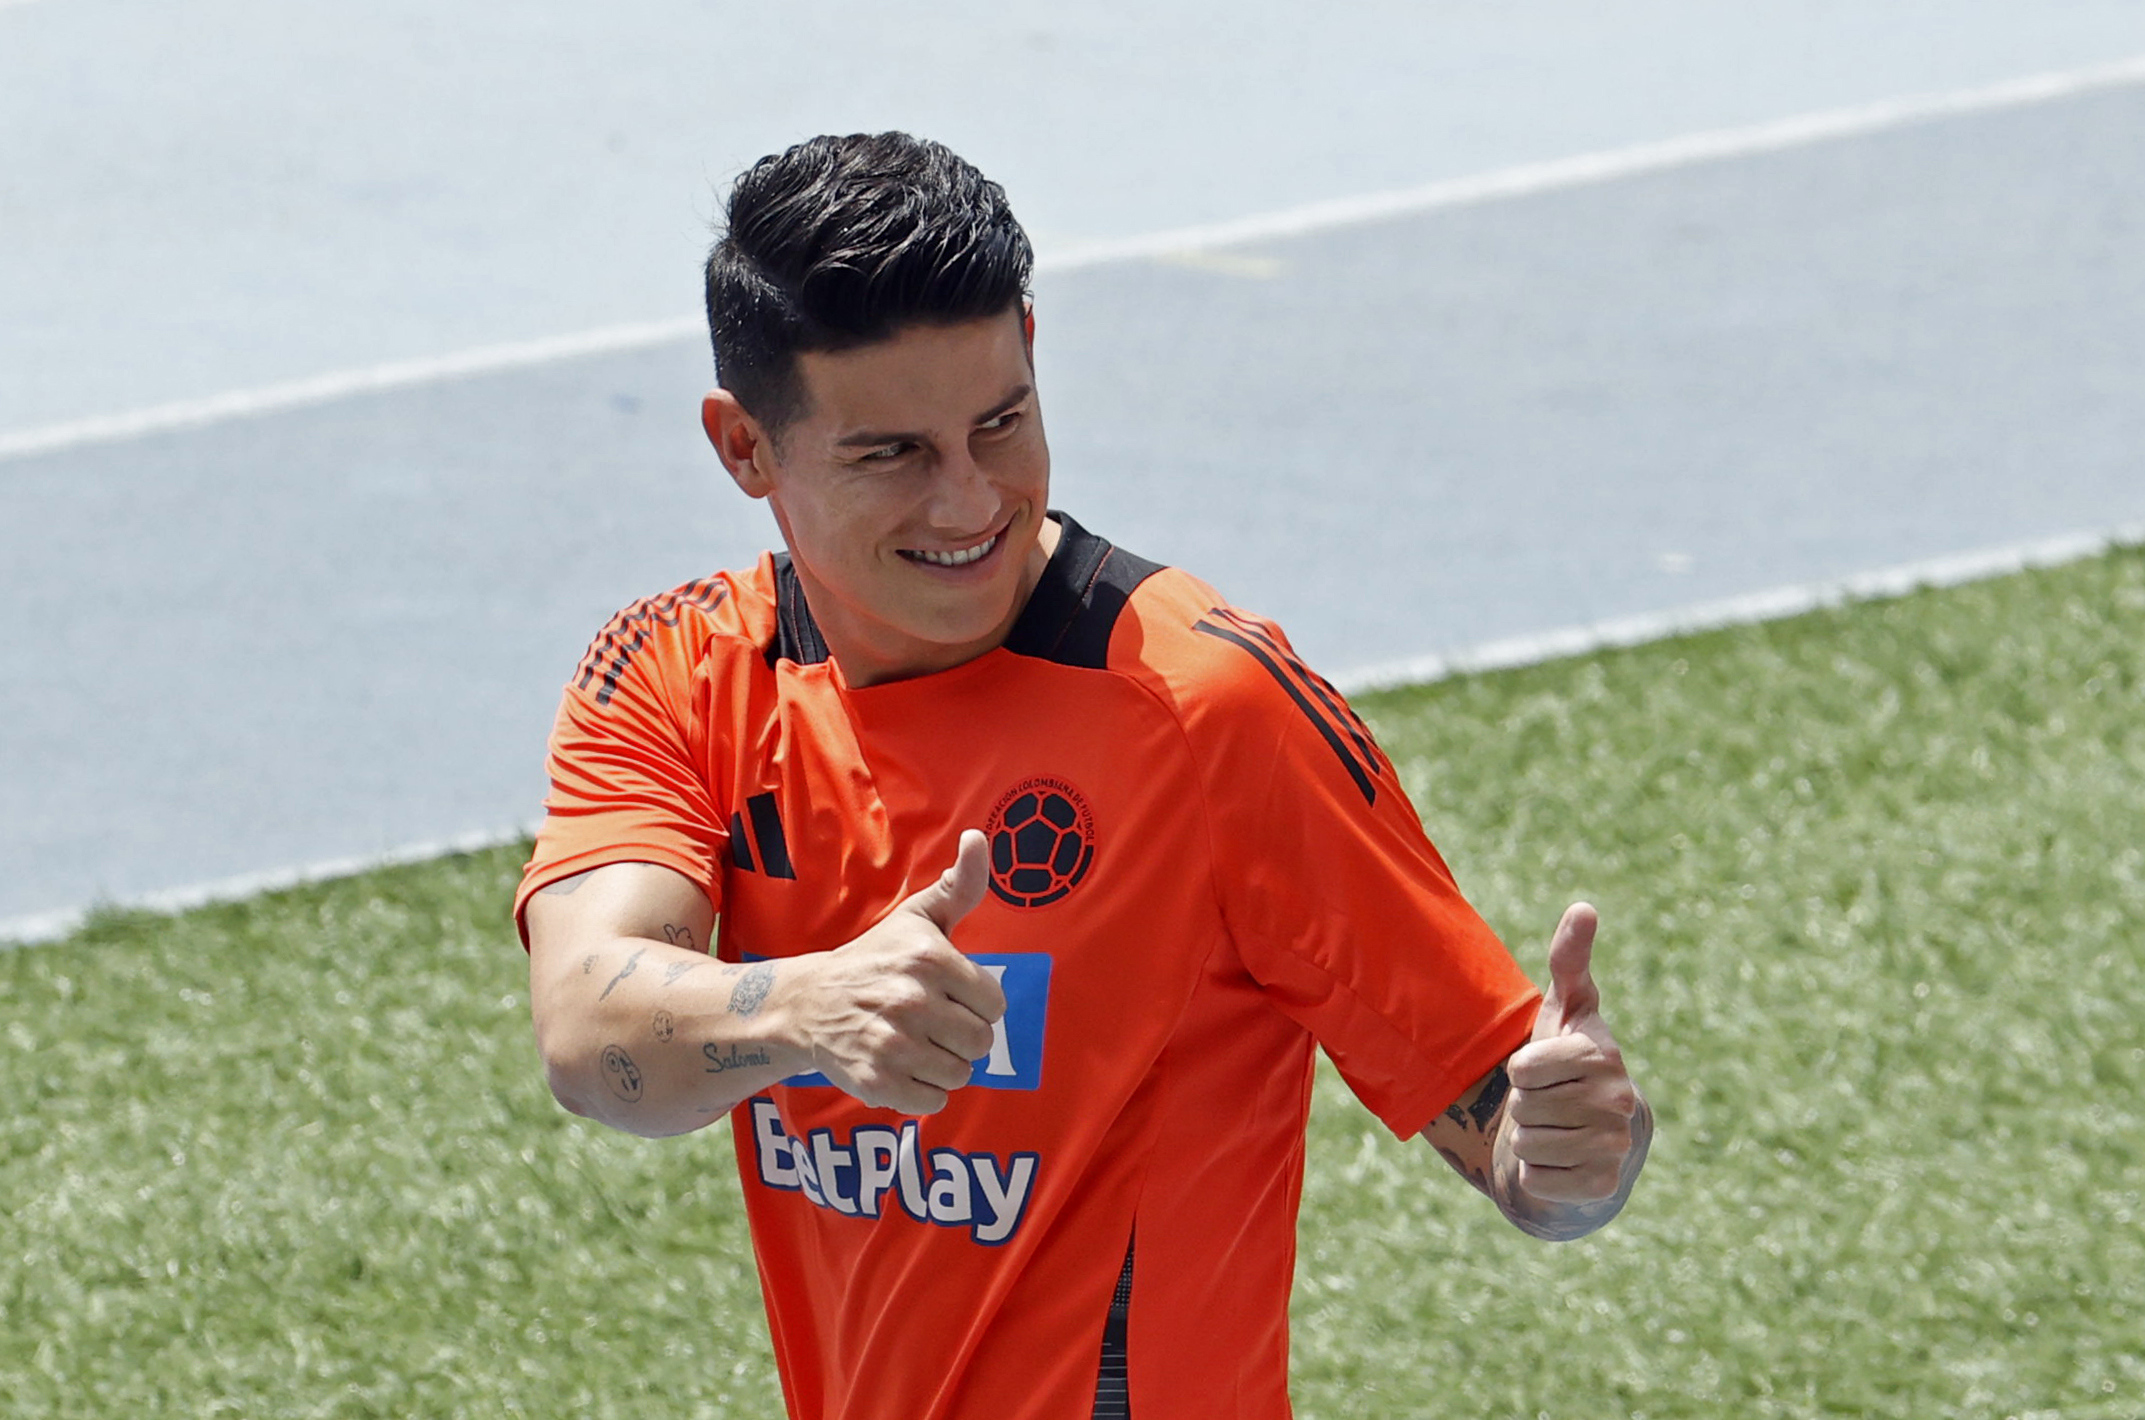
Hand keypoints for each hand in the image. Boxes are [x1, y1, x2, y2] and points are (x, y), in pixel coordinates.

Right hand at [781, 830, 1007, 1114]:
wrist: (807, 1003)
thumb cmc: (874, 959)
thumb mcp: (917, 918)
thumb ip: (960, 885)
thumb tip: (978, 839)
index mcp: (929, 960)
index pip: (994, 1003)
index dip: (976, 1003)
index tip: (951, 996)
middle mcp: (911, 1002)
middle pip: (981, 1042)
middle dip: (963, 1037)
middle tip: (934, 1024)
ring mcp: (893, 1045)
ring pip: (961, 1074)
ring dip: (945, 1064)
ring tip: (917, 1044)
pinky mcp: (877, 1083)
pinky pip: (933, 1101)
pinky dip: (924, 1091)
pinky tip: (902, 1067)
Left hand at [1504, 904, 1641, 1204]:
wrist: (1593, 1133)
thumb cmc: (1570, 1062)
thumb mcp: (1566, 1010)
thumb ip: (1570, 960)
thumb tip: (1584, 907)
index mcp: (1602, 1055)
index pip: (1522, 1068)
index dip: (1520, 1070)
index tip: (1543, 1068)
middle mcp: (1618, 1101)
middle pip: (1523, 1108)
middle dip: (1525, 1106)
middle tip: (1551, 1102)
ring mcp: (1614, 1147)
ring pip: (1526, 1145)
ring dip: (1529, 1140)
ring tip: (1556, 1129)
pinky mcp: (1602, 1186)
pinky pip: (1535, 1181)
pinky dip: (1535, 1175)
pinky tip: (1560, 1162)